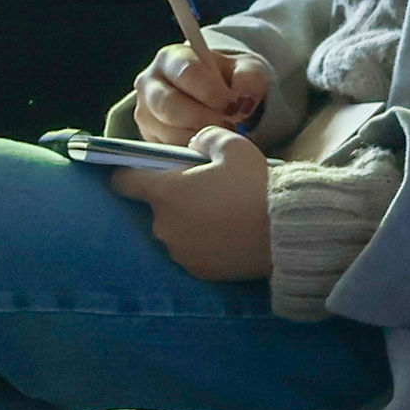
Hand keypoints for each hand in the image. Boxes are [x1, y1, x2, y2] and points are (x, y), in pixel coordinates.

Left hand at [111, 128, 270, 279]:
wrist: (285, 232)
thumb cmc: (255, 185)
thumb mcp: (234, 146)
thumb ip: (206, 138)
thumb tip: (195, 145)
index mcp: (165, 193)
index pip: (124, 181)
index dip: (130, 172)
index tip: (145, 169)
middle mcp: (164, 226)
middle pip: (158, 205)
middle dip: (176, 195)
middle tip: (208, 188)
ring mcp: (180, 252)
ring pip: (176, 229)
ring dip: (190, 220)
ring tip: (223, 213)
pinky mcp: (198, 271)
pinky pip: (193, 250)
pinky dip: (204, 242)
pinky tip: (229, 234)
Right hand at [134, 40, 269, 139]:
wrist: (217, 99)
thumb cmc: (230, 80)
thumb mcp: (247, 69)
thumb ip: (250, 75)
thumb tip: (242, 92)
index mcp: (171, 58)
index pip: (187, 72)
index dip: (212, 91)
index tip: (233, 105)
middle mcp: (149, 84)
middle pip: (169, 106)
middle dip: (204, 119)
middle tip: (229, 125)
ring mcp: (145, 114)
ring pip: (168, 133)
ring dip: (200, 139)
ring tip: (222, 134)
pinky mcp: (149, 140)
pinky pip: (168, 152)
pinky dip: (194, 154)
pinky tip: (211, 147)